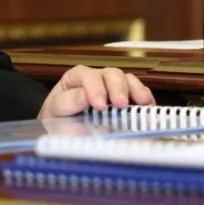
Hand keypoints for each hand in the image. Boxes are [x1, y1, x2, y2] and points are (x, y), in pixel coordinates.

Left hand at [37, 65, 154, 118]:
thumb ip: (66, 103)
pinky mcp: (127, 98)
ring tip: (142, 102)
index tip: (100, 105)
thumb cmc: (59, 120)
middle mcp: (97, 78)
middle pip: (111, 74)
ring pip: (127, 79)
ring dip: (136, 90)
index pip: (87, 76)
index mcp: (76, 78)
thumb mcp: (55, 112)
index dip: (95, 88)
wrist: (64, 130)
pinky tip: (148, 108)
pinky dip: (145, 98)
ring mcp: (113, 87)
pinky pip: (139, 92)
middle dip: (118, 88)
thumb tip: (83, 96)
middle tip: (121, 104)